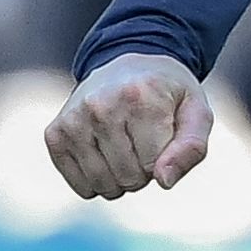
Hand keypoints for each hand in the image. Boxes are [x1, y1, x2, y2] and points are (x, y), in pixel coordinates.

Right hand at [44, 53, 213, 199]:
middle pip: (129, 178)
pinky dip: (95, 182)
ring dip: (119, 179)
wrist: (128, 64)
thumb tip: (164, 181)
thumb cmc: (167, 95)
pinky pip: (80, 186)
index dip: (163, 160)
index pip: (154, 166)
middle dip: (142, 170)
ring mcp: (73, 119)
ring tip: (124, 147)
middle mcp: (100, 105)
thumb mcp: (196, 114)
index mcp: (140, 97)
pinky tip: (102, 154)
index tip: (161, 134)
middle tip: (142, 140)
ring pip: (103, 186)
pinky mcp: (54, 133)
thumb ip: (191, 148)